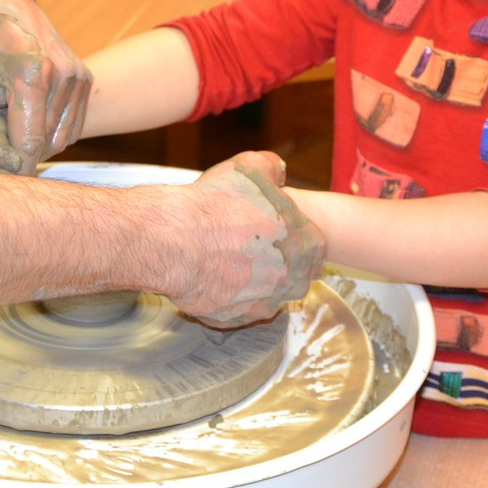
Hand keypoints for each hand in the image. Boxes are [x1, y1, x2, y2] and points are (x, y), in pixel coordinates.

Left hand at [0, 0, 90, 174]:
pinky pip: (69, 125)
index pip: (29, 147)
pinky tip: (26, 106)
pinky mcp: (85, 79)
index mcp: (32, 76)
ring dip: (33, 137)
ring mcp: (79, 77)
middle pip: (45, 145)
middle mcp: (64, 76)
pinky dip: (47, 127)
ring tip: (8, 109)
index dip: (6, 161)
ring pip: (59, 139)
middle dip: (17, 146)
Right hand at [168, 151, 326, 327]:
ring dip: (252, 283)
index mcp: (305, 243)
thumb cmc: (215, 204)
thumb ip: (272, 167)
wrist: (174, 239)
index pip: (313, 247)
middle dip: (274, 263)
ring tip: (224, 262)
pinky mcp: (235, 320)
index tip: (269, 232)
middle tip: (245, 247)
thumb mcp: (249, 167)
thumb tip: (279, 172)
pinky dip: (228, 298)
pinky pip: (237, 311)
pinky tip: (210, 278)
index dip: (290, 238)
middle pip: (293, 275)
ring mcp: (264, 303)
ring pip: (265, 295)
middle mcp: (291, 278)